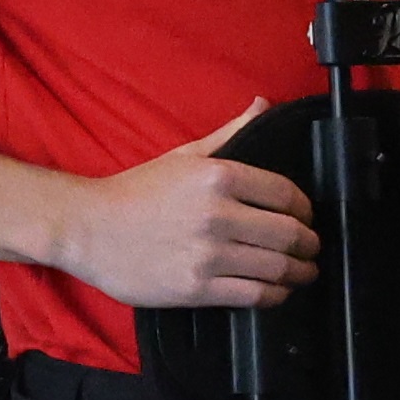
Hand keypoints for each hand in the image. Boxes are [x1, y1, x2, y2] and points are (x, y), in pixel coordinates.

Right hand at [57, 106, 318, 309]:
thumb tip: (262, 105)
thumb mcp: (183, 155)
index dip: (305, 209)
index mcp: (219, 176)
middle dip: (309, 244)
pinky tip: (277, 291)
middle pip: (289, 234)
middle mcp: (218, 214)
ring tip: (303, 272)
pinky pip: (254, 295)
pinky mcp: (197, 287)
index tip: (306, 217)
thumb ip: (230, 133)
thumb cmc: (135, 192)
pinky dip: (275, 295)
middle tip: (311, 249)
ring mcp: (209, 254)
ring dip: (299, 272)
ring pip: (277, 267)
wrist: (88, 230)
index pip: (286, 194)